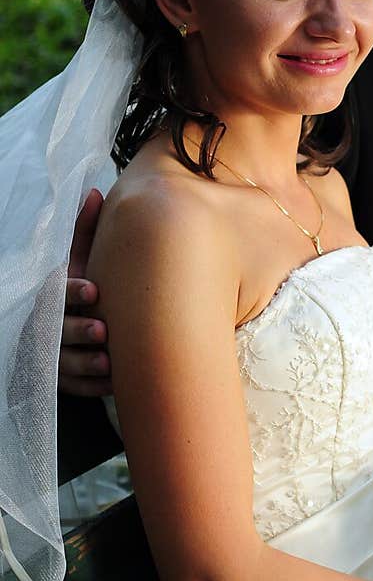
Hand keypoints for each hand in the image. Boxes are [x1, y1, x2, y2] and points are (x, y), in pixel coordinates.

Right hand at [59, 188, 111, 396]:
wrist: (72, 331)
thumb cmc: (81, 290)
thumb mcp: (79, 261)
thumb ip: (84, 231)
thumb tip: (95, 192)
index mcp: (52, 295)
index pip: (55, 294)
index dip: (72, 292)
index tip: (94, 290)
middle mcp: (47, 326)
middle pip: (57, 331)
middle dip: (78, 331)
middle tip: (102, 330)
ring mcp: (52, 356)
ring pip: (64, 364)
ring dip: (86, 364)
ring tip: (109, 361)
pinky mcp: (63, 381)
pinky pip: (77, 389)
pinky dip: (95, 387)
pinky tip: (116, 383)